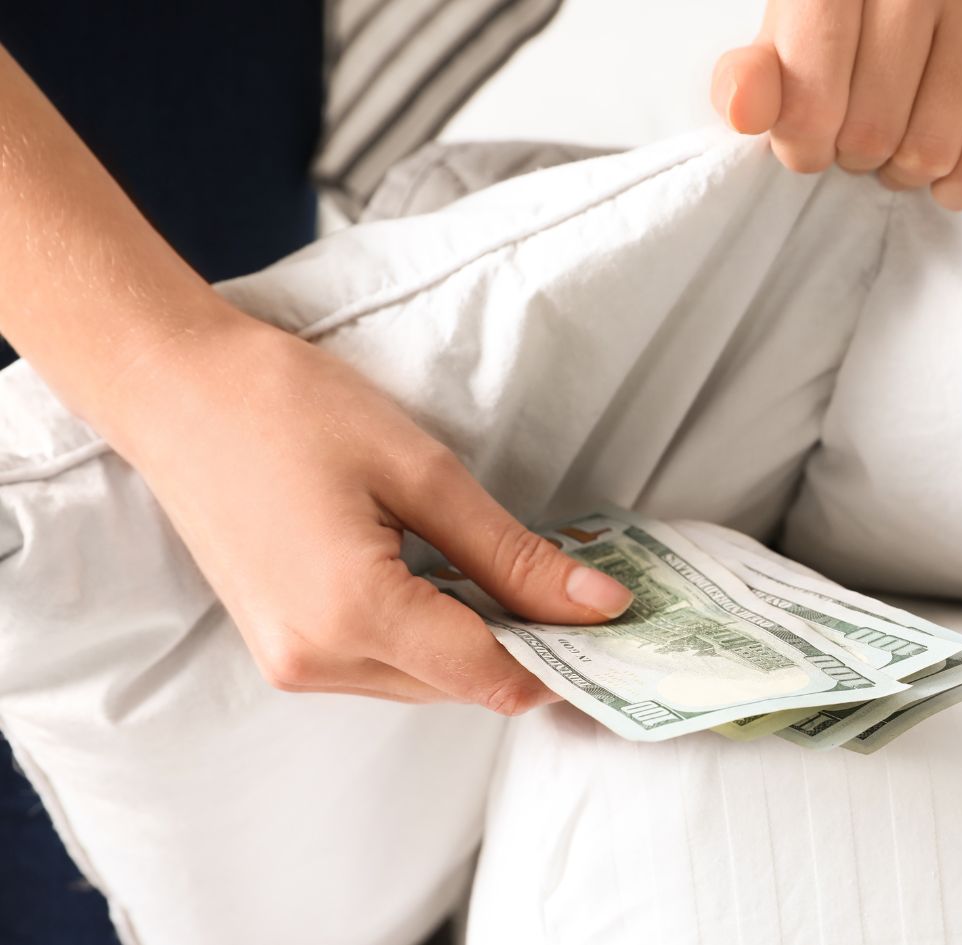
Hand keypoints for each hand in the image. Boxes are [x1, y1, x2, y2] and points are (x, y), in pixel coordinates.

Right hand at [107, 314, 632, 712]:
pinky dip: (432, 636)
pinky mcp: (282, 650)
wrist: (175, 390)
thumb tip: (600, 606)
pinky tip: (455, 580)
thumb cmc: (290, 408)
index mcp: (352, 615)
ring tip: (521, 576)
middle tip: (586, 592)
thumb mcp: (423, 471)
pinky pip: (385, 665)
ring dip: (481, 643)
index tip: (622, 627)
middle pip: (464, 686)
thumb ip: (513, 555)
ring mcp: (291, 662)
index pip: (493, 675)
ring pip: (426, 681)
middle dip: (531, 648)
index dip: (568, 660)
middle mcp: (317, 660)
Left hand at [712, 0, 961, 209]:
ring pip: (932, 150)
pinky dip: (961, 184)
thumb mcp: (785, 43)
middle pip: (873, 131)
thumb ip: (753, 78)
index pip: (812, 99)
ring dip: (906, 170)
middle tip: (859, 134)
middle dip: (856, 155)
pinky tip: (943, 165)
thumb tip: (743, 109)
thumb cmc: (843, 27)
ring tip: (899, 137)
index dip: (804, 144)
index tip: (808, 137)